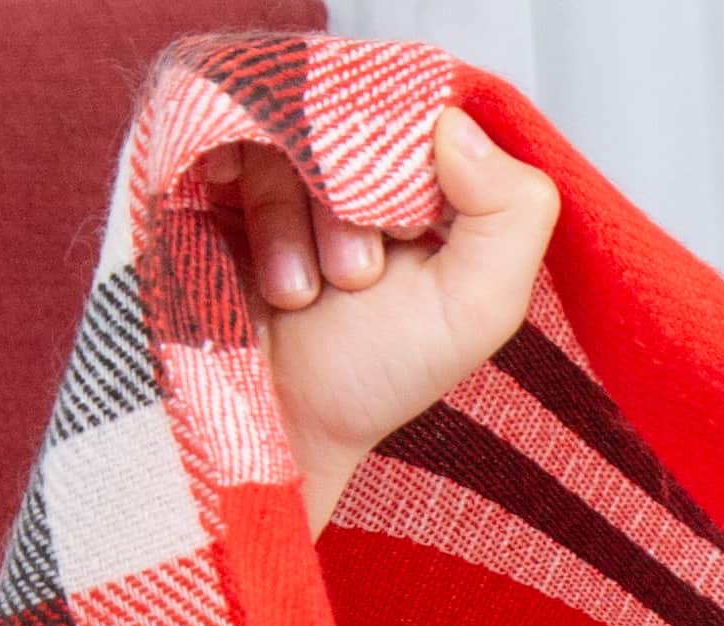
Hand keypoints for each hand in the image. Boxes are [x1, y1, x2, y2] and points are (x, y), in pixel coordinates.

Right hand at [198, 104, 556, 528]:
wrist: (280, 422)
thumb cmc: (374, 372)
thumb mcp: (478, 304)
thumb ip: (513, 213)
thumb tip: (453, 123)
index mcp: (414, 174)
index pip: (422, 105)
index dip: (418, 164)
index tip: (414, 235)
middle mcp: (343, 156)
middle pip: (356, 111)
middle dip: (363, 206)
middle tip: (360, 279)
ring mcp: (275, 155)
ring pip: (296, 127)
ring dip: (309, 224)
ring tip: (315, 296)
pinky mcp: (209, 165)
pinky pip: (237, 137)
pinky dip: (267, 216)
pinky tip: (282, 287)